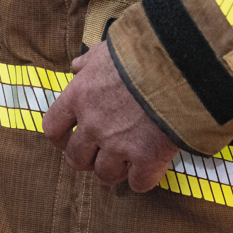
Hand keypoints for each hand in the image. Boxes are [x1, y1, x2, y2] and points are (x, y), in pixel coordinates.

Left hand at [43, 41, 178, 192]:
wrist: (179, 63)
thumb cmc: (142, 51)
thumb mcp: (107, 49)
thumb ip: (88, 62)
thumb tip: (76, 68)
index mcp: (79, 96)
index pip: (53, 128)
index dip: (61, 138)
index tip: (70, 138)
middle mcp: (93, 124)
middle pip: (76, 159)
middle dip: (87, 159)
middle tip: (101, 153)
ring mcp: (119, 144)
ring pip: (105, 175)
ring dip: (115, 170)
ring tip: (127, 160)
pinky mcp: (147, 158)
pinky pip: (138, 183)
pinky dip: (142, 178)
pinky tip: (150, 166)